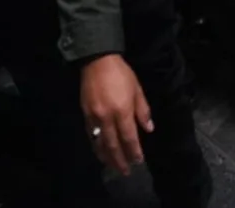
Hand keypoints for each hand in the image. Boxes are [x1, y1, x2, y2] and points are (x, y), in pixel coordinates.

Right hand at [80, 54, 153, 175]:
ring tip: (113, 166)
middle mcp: (107, 118)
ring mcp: (94, 118)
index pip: (129, 137)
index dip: (134, 151)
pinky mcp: (85, 115)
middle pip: (113, 145)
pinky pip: (91, 136)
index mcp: (122, 111)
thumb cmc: (122, 74)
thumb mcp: (138, 89)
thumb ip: (143, 110)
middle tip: (125, 171)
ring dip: (107, 157)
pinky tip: (100, 152)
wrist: (98, 63)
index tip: (138, 160)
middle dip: (120, 160)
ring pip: (100, 143)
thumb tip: (149, 129)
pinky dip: (96, 147)